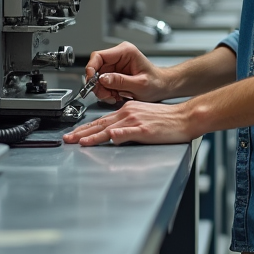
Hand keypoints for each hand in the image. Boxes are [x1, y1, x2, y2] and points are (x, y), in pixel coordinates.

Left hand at [62, 100, 196, 145]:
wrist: (185, 117)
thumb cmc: (167, 119)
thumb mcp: (142, 117)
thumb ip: (126, 126)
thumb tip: (112, 134)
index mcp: (127, 110)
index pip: (101, 120)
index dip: (85, 129)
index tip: (74, 135)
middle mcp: (129, 113)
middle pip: (100, 124)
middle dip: (82, 133)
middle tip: (67, 139)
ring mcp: (136, 121)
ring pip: (110, 129)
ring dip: (94, 136)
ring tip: (81, 142)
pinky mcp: (146, 130)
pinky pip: (129, 132)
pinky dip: (119, 134)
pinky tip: (110, 137)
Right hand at [85, 42, 169, 104]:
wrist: (162, 87)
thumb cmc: (156, 82)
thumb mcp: (139, 84)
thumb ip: (120, 81)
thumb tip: (102, 79)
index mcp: (125, 52)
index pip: (99, 56)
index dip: (91, 68)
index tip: (91, 80)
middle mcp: (118, 57)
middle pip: (96, 69)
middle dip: (98, 84)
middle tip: (106, 94)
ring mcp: (115, 66)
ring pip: (98, 78)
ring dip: (103, 90)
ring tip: (114, 96)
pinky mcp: (115, 74)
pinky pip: (103, 84)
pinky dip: (107, 92)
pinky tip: (116, 96)